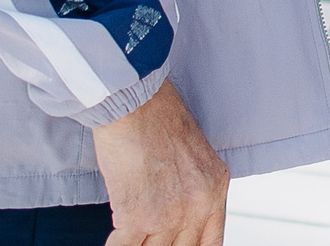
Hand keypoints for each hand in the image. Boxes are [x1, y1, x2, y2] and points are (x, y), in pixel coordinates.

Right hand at [91, 80, 227, 245]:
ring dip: (138, 244)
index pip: (211, 244)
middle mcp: (199, 204)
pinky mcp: (139, 215)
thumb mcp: (192, 155)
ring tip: (129, 235)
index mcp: (215, 188)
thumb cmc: (155, 115)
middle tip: (147, 239)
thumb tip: (176, 215)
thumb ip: (191, 189)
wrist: (135, 98)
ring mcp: (171, 213)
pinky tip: (113, 239)